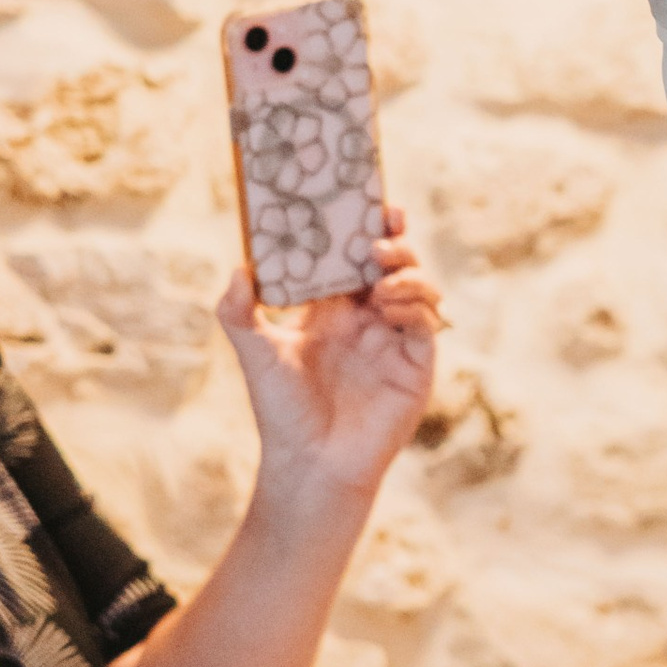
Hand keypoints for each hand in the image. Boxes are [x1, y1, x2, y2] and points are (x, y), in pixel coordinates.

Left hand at [220, 208, 443, 501]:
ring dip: (407, 272)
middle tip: (379, 232)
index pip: (354, 258)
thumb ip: (238, 311)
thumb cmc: (281, 412)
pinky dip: (416, 306)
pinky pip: (428, 325)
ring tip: (382, 273)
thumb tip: (238, 268)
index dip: (362, 229)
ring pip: (418, 289)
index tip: (364, 202)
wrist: (308, 463)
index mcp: (335, 312)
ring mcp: (396, 343)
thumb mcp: (253, 352)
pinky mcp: (416, 367)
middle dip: (393, 241)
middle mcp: (369, 322)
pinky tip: (390, 304)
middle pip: (393, 265)